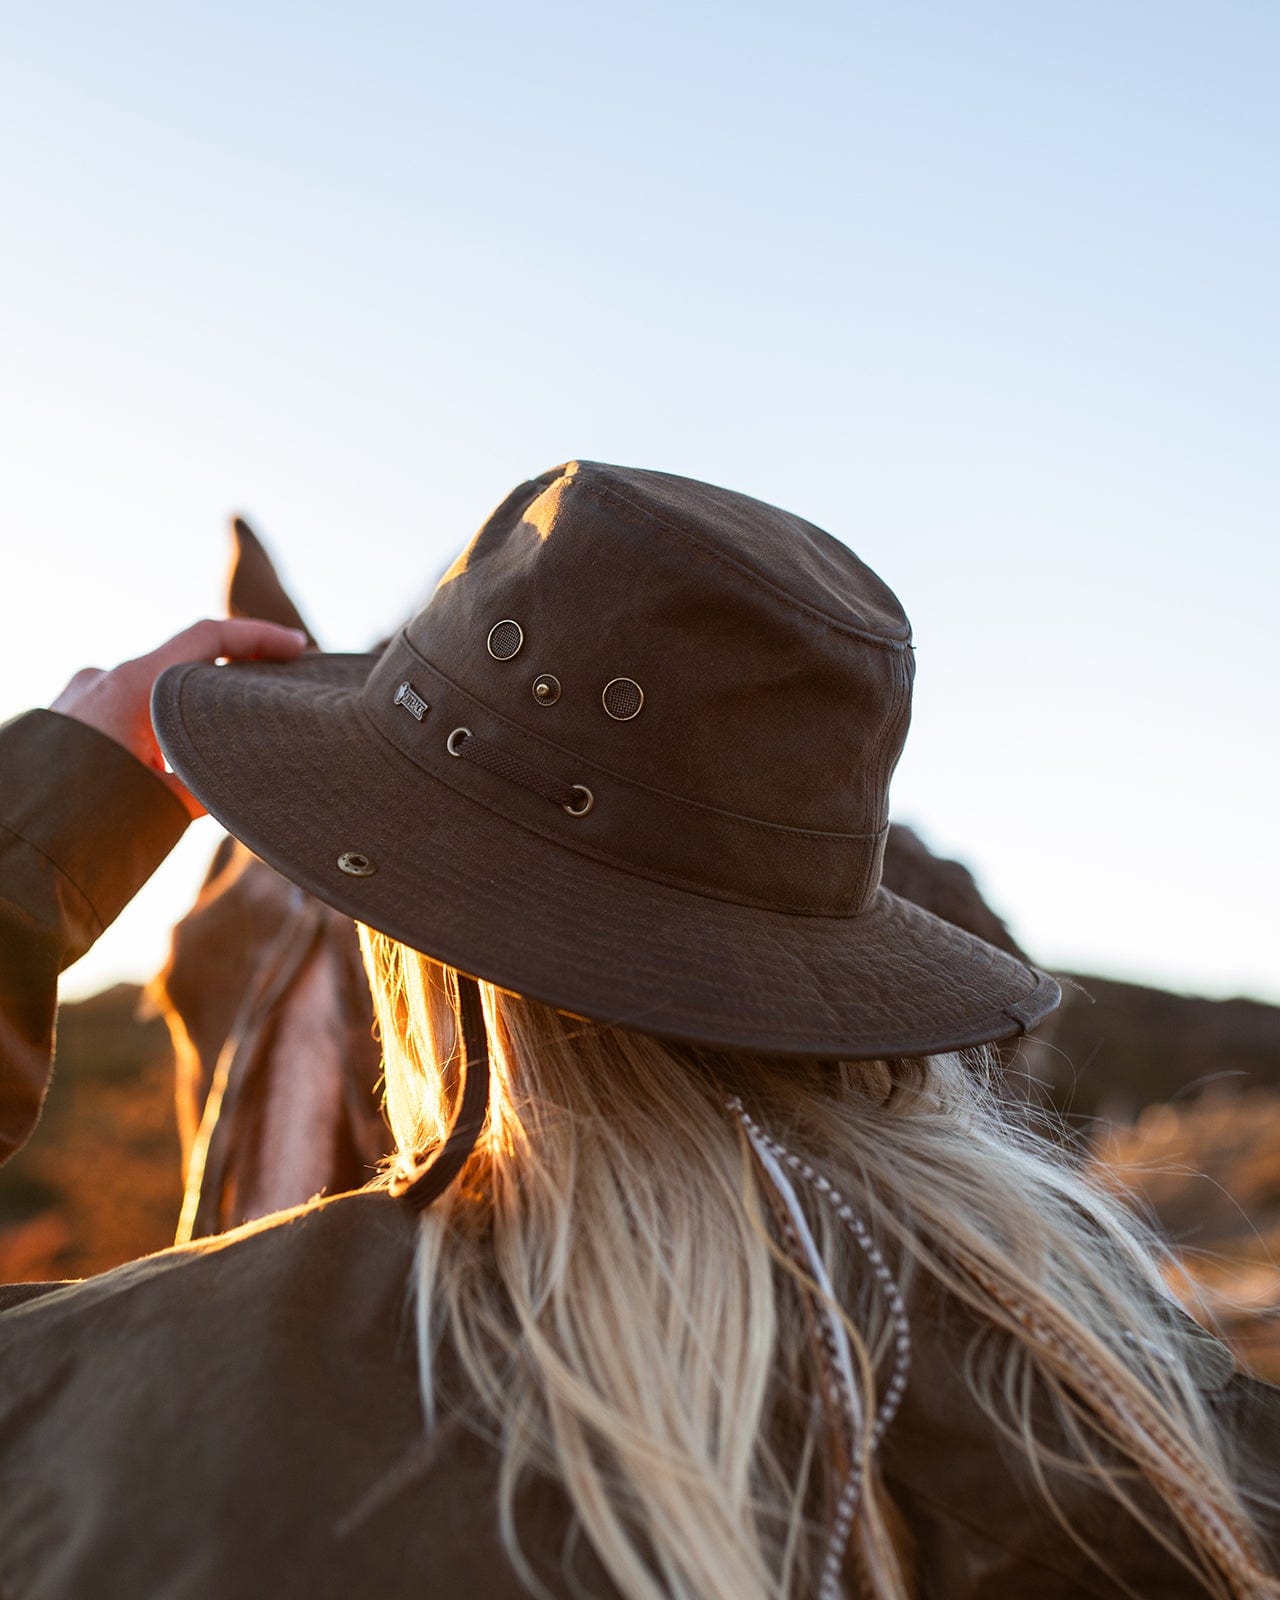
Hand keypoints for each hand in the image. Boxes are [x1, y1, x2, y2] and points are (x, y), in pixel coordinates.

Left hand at [51, 618, 308, 818]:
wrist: (21, 843)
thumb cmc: (86, 822)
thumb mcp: (166, 803)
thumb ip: (211, 780)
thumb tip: (251, 778)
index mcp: (132, 686)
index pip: (207, 637)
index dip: (259, 636)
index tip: (298, 648)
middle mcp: (103, 680)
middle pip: (182, 665)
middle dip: (226, 683)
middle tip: (267, 702)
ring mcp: (79, 696)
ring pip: (152, 692)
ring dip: (186, 713)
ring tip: (210, 751)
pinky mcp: (63, 717)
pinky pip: (121, 710)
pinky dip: (152, 726)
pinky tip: (162, 764)